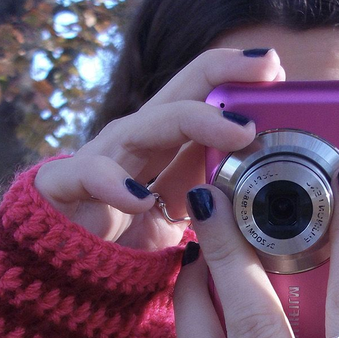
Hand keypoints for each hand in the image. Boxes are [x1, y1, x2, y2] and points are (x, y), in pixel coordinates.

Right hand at [34, 48, 284, 250]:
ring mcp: (102, 160)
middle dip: (223, 73)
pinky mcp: (65, 186)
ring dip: (194, 122)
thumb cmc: (125, 240)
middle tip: (269, 66)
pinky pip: (90, 176)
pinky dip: (114, 185)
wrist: (61, 270)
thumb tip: (269, 194)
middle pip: (181, 94)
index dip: (237, 79)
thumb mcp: (183, 218)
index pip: (201, 98)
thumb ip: (216, 198)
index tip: (277, 68)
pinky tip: (139, 199)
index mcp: (165, 146)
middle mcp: (136, 142)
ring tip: (239, 131)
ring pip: (147, 125)